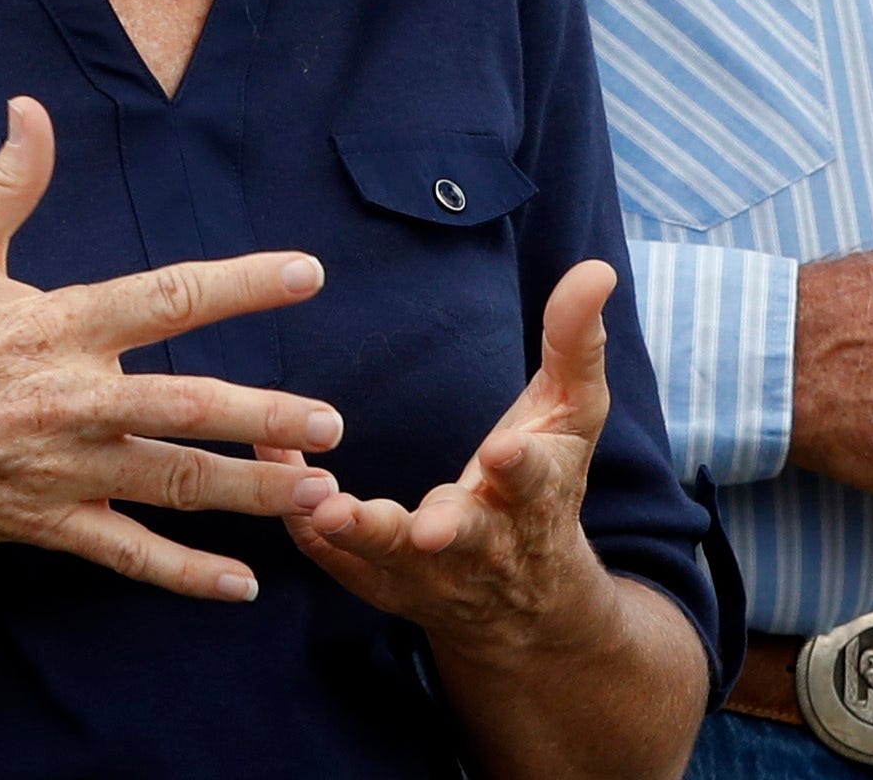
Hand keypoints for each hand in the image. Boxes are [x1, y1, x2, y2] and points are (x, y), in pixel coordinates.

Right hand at [0, 95, 342, 595]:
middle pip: (191, 407)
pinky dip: (186, 574)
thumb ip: (7, 185)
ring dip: (252, 492)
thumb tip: (31, 109)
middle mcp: (73, 400)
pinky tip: (241, 584)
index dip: (243, 285)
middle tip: (334, 421)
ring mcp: (65, 470)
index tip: (307, 274)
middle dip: (269, 416)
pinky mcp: (47, 524)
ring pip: (176, 484)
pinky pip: (129, 556)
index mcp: (59, 326)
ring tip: (319, 494)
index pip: (170, 298)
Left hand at [266, 263, 711, 779]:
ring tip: (330, 508)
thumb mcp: (570, 417)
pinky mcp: (380, 582)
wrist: (525, 603)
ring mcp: (429, 571)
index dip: (520, 468)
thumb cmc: (544, 486)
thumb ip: (576, 344)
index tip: (504, 451)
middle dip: (446, 528)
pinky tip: (275, 475)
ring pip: (393, 558)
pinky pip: (336, 557)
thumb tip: (597, 269)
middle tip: (426, 526)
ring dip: (362, 534)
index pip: (533, 482)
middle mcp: (485, 544)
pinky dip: (305, 523)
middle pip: (466, 537)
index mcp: (533, 498)